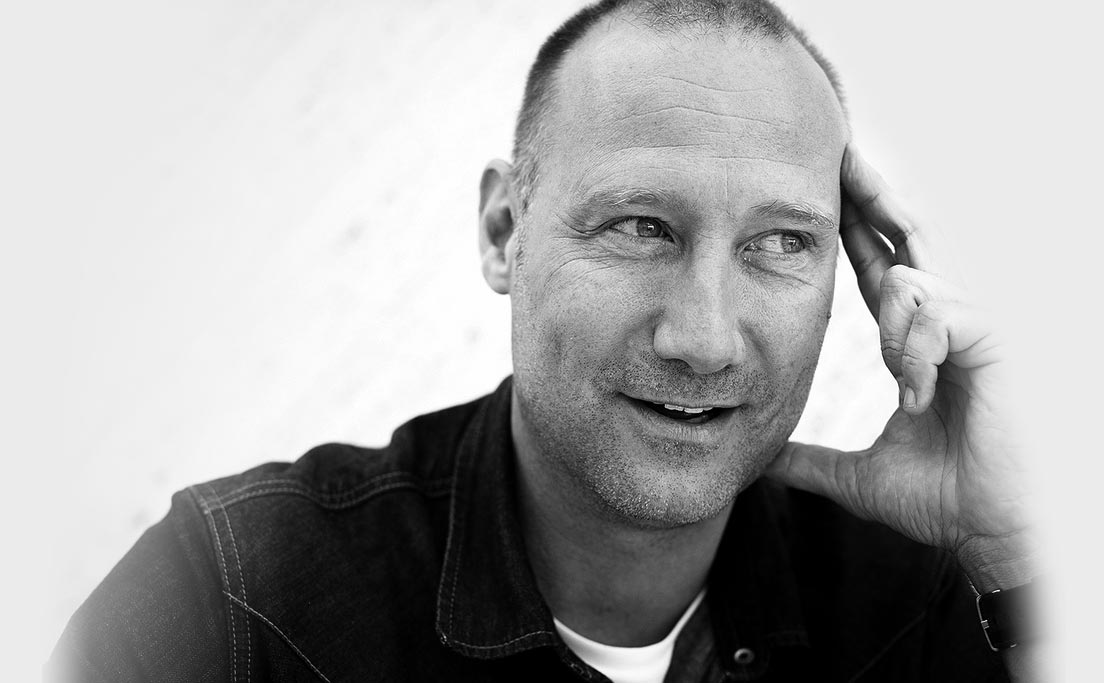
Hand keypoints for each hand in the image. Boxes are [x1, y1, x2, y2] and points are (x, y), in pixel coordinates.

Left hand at [767, 145, 1035, 590]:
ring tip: (916, 393)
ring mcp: (976, 327)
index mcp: (919, 344)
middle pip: (907, 242)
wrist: (997, 535)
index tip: (819, 192)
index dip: (850, 232)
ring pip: (913, 280)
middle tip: (841, 152)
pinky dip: (919, 346)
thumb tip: (760, 460)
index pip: (880, 271)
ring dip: (897, 334)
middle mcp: (949, 324)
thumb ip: (809, 459)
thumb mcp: (856, 475)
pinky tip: (926, 391)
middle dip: (873, 197)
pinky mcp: (997, 339)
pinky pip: (938, 308)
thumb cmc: (947, 501)